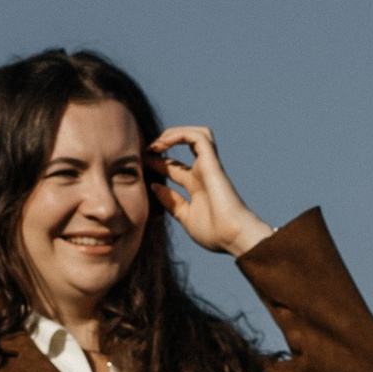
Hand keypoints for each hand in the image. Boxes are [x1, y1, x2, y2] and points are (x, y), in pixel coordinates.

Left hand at [148, 124, 273, 260]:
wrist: (234, 237)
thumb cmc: (214, 233)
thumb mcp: (185, 217)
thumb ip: (171, 202)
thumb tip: (155, 186)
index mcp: (196, 186)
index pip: (173, 167)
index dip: (155, 162)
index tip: (138, 164)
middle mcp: (202, 173)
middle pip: (182, 146)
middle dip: (161, 143)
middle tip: (143, 150)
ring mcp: (208, 166)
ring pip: (195, 134)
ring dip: (173, 133)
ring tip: (156, 144)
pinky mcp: (212, 163)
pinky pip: (198, 137)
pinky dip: (180, 135)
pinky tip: (163, 144)